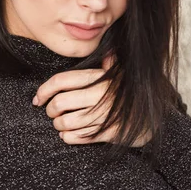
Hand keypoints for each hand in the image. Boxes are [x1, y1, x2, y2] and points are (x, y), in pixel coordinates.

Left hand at [32, 55, 150, 146]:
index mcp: (98, 79)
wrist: (152, 120)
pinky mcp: (106, 133)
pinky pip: (76, 137)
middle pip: (59, 103)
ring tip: (61, 124)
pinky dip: (67, 137)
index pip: (61, 81)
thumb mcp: (121, 76)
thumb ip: (110, 64)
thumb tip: (108, 52)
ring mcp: (102, 115)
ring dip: (58, 125)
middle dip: (50, 110)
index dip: (44, 90)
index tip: (38, 98)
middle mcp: (99, 96)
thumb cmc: (130, 97)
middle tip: (52, 112)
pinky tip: (68, 134)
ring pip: (65, 122)